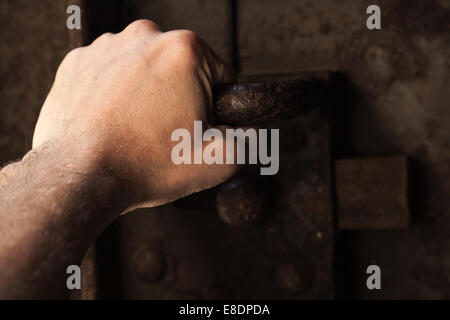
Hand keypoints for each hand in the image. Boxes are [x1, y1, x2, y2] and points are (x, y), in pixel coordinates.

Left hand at [33, 20, 237, 209]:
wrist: (79, 177)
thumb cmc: (145, 165)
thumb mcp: (217, 161)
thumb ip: (248, 141)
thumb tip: (249, 132)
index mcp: (184, 50)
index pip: (219, 74)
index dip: (215, 105)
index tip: (197, 125)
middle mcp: (143, 36)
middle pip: (180, 68)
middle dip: (180, 96)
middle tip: (166, 132)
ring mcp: (105, 47)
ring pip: (144, 69)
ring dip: (146, 93)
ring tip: (136, 129)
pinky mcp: (77, 62)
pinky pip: (110, 74)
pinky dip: (115, 93)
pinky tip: (112, 120)